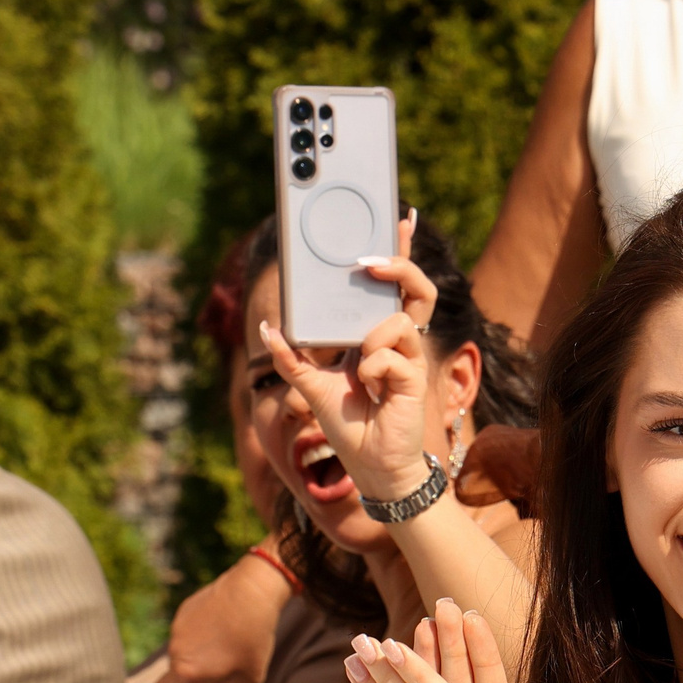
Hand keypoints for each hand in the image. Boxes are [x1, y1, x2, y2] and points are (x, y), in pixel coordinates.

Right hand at [150, 551, 289, 682]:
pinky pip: (187, 634)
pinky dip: (202, 640)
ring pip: (183, 655)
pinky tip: (225, 632)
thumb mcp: (249, 679)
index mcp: (187, 672)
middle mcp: (176, 651)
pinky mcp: (183, 612)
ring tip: (230, 652)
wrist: (253, 590)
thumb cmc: (252, 637)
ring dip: (200, 661)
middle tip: (226, 680)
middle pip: (176, 677)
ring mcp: (177, 629)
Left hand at [257, 217, 441, 501]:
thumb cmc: (349, 425)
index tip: (402, 218)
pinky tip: (375, 394)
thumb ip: (292, 356)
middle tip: (371, 261)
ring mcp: (409, 356)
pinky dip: (372, 372)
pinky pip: (388, 354)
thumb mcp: (310, 385)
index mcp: (375, 335)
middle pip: (415, 288)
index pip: (392, 287)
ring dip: (372, 343)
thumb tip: (266, 326)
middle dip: (399, 264)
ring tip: (363, 374)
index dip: (399, 252)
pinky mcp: (416, 375)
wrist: (372, 464)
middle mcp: (397, 340)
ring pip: (397, 320)